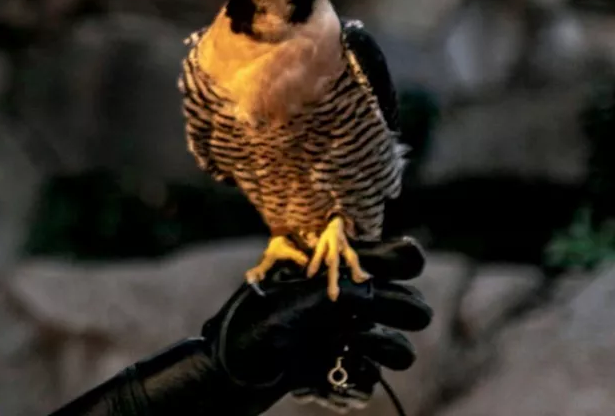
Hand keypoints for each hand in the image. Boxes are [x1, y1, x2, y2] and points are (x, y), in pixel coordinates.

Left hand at [201, 237, 432, 409]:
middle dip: (403, 308)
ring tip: (353, 344)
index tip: (390, 267)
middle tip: (368, 314)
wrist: (226, 371)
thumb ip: (340, 288)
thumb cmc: (250, 323)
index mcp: (338, 273)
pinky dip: (360, 380)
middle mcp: (350, 304)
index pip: (396, 256)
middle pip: (412, 304)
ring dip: (387, 347)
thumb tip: (380, 282)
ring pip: (401, 349)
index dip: (403, 258)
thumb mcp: (293, 298)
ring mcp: (348, 339)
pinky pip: (373, 381)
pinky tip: (332, 374)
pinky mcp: (341, 372)